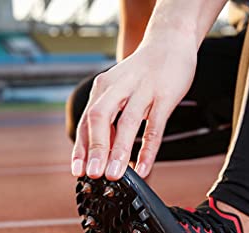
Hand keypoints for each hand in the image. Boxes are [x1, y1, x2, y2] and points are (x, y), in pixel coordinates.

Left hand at [71, 35, 196, 179]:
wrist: (170, 42)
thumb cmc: (143, 72)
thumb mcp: (120, 87)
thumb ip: (112, 114)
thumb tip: (105, 149)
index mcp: (104, 88)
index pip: (86, 121)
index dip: (81, 147)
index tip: (78, 171)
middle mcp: (119, 88)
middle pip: (100, 119)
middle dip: (95, 149)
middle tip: (93, 175)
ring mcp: (142, 91)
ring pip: (127, 123)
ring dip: (119, 151)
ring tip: (115, 175)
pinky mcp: (164, 96)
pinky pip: (154, 126)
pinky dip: (147, 149)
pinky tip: (143, 167)